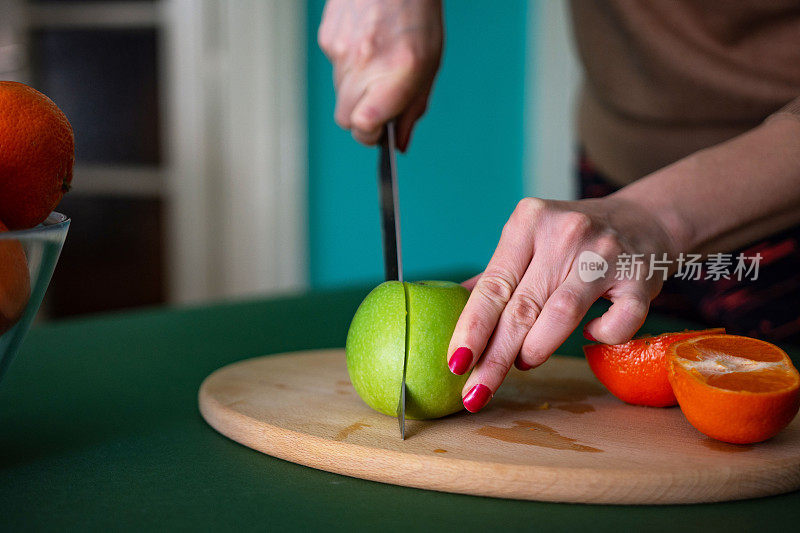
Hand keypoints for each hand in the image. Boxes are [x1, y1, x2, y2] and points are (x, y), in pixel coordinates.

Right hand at [318, 0, 442, 149]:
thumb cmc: (416, 16)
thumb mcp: (429, 65)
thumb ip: (413, 108)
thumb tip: (400, 144)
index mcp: (396, 72)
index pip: (363, 125)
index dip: (370, 135)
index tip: (380, 133)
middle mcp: (364, 63)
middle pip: (346, 119)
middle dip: (362, 119)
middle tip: (380, 106)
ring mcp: (340, 50)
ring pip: (340, 94)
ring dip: (356, 90)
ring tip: (377, 63)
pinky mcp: (327, 38)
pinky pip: (334, 68)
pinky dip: (348, 65)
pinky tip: (365, 44)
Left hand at [448, 196, 680, 412]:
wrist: (642, 219)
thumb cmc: (572, 240)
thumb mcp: (529, 241)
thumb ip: (496, 276)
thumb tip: (447, 311)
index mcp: (528, 222)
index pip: (493, 285)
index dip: (472, 328)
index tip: (456, 362)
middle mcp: (565, 233)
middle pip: (522, 307)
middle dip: (495, 357)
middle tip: (476, 392)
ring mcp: (605, 254)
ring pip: (561, 315)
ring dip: (536, 349)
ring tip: (523, 364)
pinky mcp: (640, 278)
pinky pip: (617, 324)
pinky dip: (600, 338)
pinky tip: (589, 336)